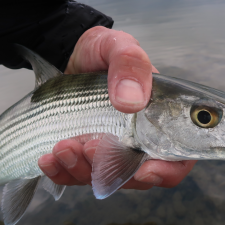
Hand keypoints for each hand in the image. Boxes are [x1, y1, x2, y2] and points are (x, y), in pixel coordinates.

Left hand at [38, 26, 196, 189]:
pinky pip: (76, 176)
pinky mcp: (83, 155)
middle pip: (137, 176)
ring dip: (82, 170)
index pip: (177, 157)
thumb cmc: (101, 50)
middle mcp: (139, 139)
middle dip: (112, 170)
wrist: (67, 56)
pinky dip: (61, 172)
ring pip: (104, 179)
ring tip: (62, 146)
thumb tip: (132, 102)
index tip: (145, 171)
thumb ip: (130, 64)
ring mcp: (110, 150)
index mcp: (160, 117)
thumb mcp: (117, 46)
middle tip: (89, 146)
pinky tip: (47, 158)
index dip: (168, 171)